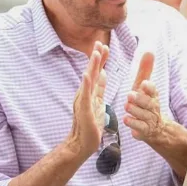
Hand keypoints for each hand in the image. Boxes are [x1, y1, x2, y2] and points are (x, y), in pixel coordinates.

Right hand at [68, 42, 107, 157]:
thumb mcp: (98, 102)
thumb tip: (103, 73)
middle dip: (96, 58)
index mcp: (90, 92)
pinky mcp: (84, 109)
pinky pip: (85, 95)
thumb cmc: (91, 124)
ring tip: (95, 53)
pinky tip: (88, 74)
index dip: (100, 60)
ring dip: (92, 66)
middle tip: (99, 42)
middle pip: (91, 72)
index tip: (104, 46)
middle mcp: (84, 93)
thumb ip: (100, 88)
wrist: (83, 143)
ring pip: (88, 80)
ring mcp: (83, 101)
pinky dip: (86, 84)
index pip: (96, 72)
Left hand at [124, 52, 163, 143]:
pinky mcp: (144, 132)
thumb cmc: (146, 102)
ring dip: (135, 112)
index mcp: (152, 95)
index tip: (143, 84)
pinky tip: (128, 121)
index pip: (153, 90)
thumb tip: (149, 51)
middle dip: (140, 99)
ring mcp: (149, 121)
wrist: (156, 127)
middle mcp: (152, 108)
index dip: (149, 88)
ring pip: (142, 116)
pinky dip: (134, 126)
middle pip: (148, 104)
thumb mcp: (144, 86)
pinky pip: (139, 130)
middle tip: (130, 95)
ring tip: (127, 108)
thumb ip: (145, 70)